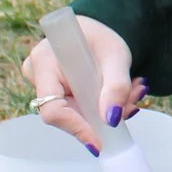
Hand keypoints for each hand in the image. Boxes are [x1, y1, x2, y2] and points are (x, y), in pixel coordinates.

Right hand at [20, 14, 142, 149]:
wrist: (97, 29)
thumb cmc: (102, 37)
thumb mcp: (116, 57)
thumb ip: (116, 87)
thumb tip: (111, 119)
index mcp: (44, 61)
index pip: (53, 109)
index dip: (76, 128)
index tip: (99, 143)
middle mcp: (38, 75)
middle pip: (67, 113)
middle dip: (102, 115)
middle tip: (132, 103)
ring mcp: (45, 85)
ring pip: (77, 113)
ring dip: (108, 108)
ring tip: (133, 90)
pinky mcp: (56, 92)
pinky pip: (80, 108)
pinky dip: (104, 105)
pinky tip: (123, 92)